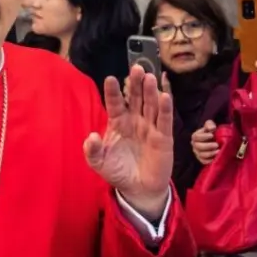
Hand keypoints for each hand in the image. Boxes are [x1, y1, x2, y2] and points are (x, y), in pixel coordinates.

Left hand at [85, 65, 173, 220]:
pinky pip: (164, 120)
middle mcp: (135, 121)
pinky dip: (165, 108)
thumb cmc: (118, 171)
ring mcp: (150, 127)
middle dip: (135, 83)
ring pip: (151, 105)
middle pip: (135, 98)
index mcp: (118, 123)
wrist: (137, 189)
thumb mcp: (99, 163)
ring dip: (151, 91)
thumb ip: (92, 151)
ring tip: (149, 76)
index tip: (110, 78)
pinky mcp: (164, 137)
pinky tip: (165, 95)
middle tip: (137, 67)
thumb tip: (90, 136)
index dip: (112, 92)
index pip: (115, 103)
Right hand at [191, 120, 218, 164]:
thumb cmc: (213, 132)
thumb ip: (210, 124)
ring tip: (219, 151)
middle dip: (208, 146)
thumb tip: (212, 128)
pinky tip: (217, 157)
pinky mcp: (202, 160)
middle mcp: (195, 145)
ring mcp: (198, 153)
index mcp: (195, 136)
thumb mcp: (211, 126)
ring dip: (210, 153)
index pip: (196, 137)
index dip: (203, 136)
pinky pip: (204, 162)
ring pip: (201, 155)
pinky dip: (210, 160)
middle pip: (198, 146)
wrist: (216, 141)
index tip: (212, 135)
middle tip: (217, 145)